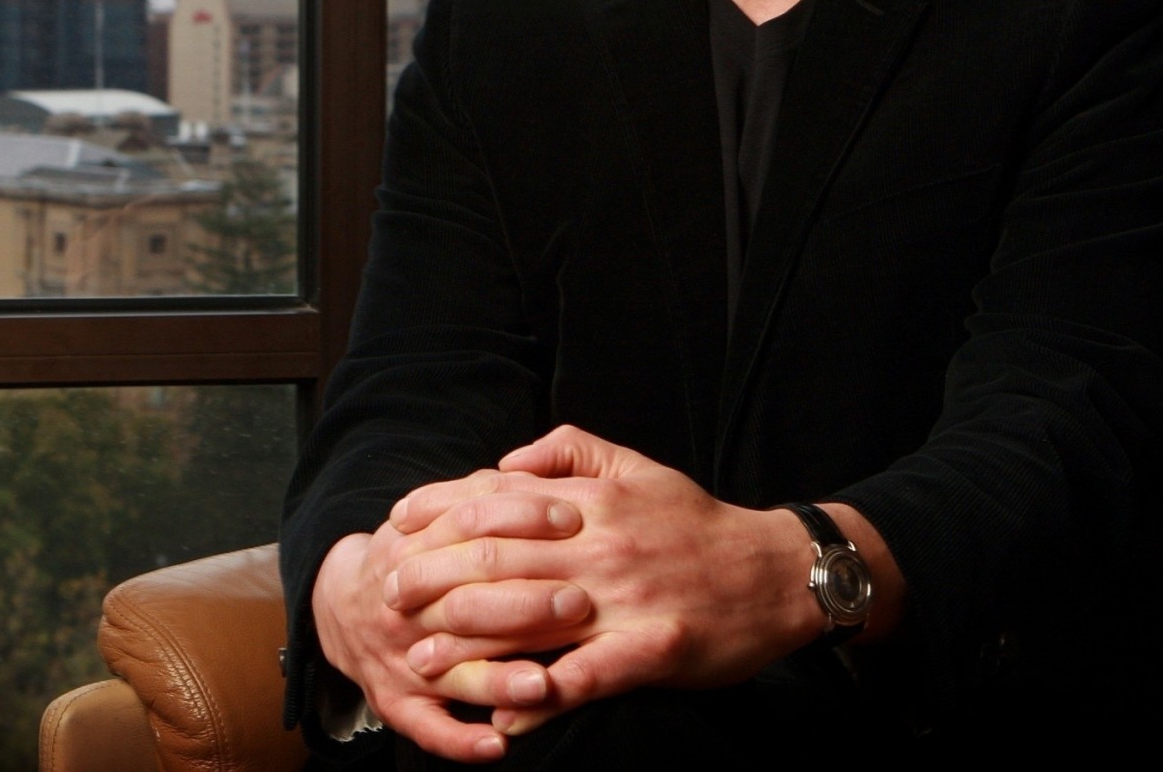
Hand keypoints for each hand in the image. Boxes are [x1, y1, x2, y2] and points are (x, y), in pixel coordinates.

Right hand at [311, 495, 589, 762]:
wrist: (337, 603)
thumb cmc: (409, 554)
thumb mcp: (430, 512)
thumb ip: (477, 493)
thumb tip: (527, 471)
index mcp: (414, 547)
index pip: (470, 526)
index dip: (522, 519)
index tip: (572, 520)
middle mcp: (406, 604)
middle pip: (466, 600)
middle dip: (525, 602)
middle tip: (580, 602)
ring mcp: (402, 657)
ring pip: (453, 670)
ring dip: (500, 679)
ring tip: (546, 683)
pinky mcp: (398, 703)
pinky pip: (428, 729)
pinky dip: (461, 741)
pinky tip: (497, 746)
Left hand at [383, 426, 823, 737]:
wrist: (774, 572)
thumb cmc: (696, 522)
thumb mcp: (635, 465)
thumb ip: (568, 450)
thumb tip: (505, 461)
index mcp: (593, 500)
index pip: (500, 501)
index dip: (441, 513)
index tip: (398, 527)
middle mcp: (602, 544)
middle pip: (501, 561)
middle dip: (436, 578)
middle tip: (388, 596)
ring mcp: (627, 599)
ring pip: (532, 620)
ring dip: (470, 643)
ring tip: (422, 660)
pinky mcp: (652, 649)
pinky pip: (587, 676)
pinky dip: (542, 694)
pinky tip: (505, 712)